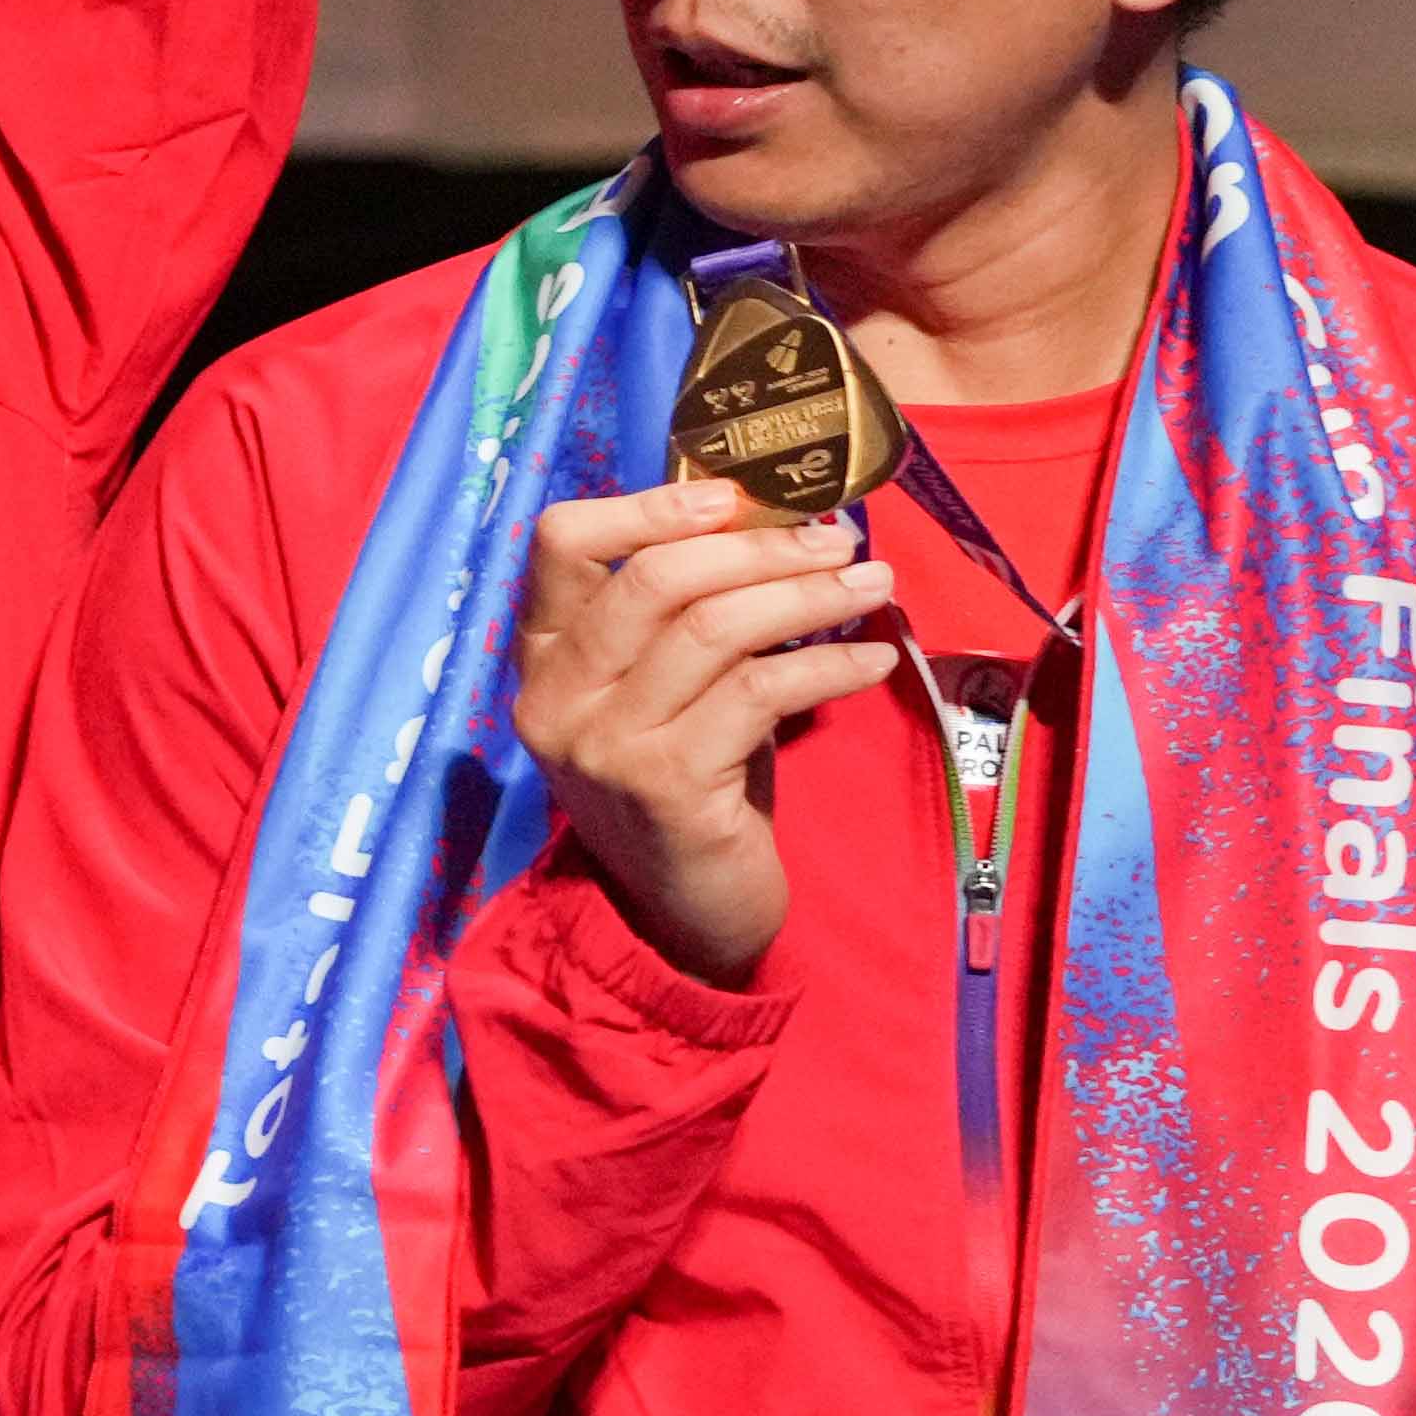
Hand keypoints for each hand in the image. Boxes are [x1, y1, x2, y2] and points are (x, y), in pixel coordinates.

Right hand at [509, 478, 903, 987]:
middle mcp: (559, 696)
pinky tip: (872, 656)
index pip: (560, 541)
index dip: (649, 505)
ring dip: (807, 594)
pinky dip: (828, 663)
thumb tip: (772, 517)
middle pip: (653, 578)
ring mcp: (606, 744)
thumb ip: (682, 614)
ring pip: (713, 628)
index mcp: (543, 656)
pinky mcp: (668, 786)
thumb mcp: (659, 690)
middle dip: (758, 546)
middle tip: (837, 538)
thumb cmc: (684, 782)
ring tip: (870, 580)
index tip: (735, 499)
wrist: (683, 916)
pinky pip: (761, 692)